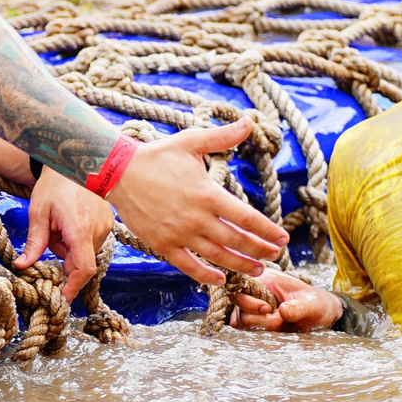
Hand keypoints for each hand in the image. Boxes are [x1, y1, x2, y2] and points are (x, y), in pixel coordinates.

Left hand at [21, 166, 113, 301]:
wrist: (74, 159)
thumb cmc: (54, 183)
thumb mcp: (38, 212)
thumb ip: (34, 242)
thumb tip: (22, 266)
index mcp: (80, 229)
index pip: (83, 269)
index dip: (73, 287)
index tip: (62, 298)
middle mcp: (98, 229)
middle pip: (80, 261)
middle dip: (63, 257)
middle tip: (50, 236)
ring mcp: (106, 225)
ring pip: (86, 251)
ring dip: (70, 246)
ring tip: (59, 222)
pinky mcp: (108, 221)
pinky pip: (92, 240)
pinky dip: (79, 238)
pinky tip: (69, 220)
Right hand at [107, 118, 288, 284]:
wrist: (119, 172)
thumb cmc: (158, 155)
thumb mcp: (192, 141)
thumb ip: (222, 137)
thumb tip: (249, 123)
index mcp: (208, 194)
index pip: (247, 218)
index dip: (267, 231)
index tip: (282, 238)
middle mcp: (197, 218)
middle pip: (237, 241)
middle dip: (260, 250)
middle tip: (275, 255)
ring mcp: (179, 234)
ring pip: (217, 256)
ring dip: (240, 265)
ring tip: (257, 269)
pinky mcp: (163, 245)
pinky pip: (188, 266)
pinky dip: (206, 275)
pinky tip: (220, 279)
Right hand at [225, 269, 342, 333]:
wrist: (321, 317)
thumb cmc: (317, 304)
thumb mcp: (312, 304)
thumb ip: (298, 307)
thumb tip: (283, 312)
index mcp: (266, 278)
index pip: (243, 287)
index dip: (251, 302)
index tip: (267, 309)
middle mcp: (255, 291)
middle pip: (238, 304)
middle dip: (256, 317)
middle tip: (277, 320)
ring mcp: (252, 306)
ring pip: (240, 318)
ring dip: (258, 326)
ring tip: (278, 325)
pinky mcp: (254, 319)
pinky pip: (244, 327)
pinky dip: (255, 332)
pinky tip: (270, 332)